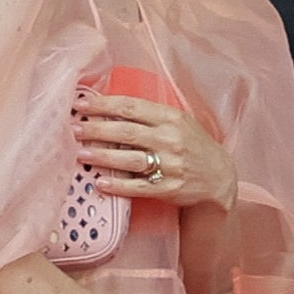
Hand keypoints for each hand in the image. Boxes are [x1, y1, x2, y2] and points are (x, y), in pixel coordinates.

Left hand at [75, 87, 236, 211]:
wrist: (220, 177)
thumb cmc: (193, 145)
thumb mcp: (179, 121)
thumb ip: (150, 114)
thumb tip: (109, 107)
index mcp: (170, 118)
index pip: (130, 108)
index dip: (103, 105)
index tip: (81, 105)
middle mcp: (170, 139)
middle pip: (126, 132)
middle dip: (96, 129)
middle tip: (74, 129)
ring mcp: (170, 165)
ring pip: (129, 159)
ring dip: (102, 156)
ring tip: (80, 154)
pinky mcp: (169, 188)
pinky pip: (138, 187)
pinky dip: (118, 186)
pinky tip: (100, 183)